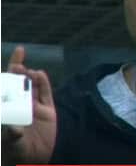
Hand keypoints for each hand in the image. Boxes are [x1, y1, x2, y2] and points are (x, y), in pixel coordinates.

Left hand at [1, 46, 56, 165]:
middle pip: (17, 83)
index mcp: (8, 109)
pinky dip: (43, 83)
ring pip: (31, 86)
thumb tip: (13, 128)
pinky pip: (45, 93)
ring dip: (29, 77)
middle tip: (17, 65)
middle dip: (16, 71)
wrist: (34, 161)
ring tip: (28, 72)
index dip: (6, 74)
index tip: (9, 63)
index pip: (4, 88)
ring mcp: (34, 107)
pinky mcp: (47, 110)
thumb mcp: (9, 139)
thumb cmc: (13, 151)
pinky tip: (39, 75)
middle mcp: (19, 105)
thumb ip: (10, 133)